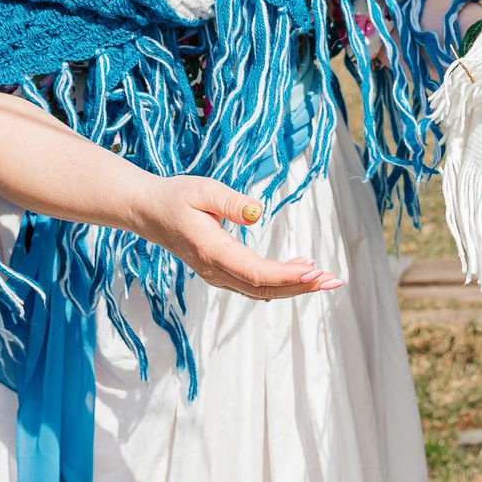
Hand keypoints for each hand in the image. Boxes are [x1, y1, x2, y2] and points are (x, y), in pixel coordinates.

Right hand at [128, 177, 341, 300]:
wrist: (148, 212)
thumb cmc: (175, 196)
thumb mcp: (202, 189)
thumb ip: (230, 201)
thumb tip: (258, 212)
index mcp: (212, 251)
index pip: (256, 273)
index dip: (287, 276)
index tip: (314, 270)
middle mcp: (215, 270)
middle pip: (263, 289)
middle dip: (301, 287)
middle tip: (334, 280)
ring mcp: (217, 275)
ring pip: (260, 291)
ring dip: (293, 287)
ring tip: (325, 278)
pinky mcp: (220, 272)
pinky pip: (253, 285)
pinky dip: (279, 282)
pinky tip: (300, 271)